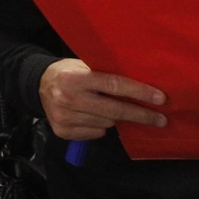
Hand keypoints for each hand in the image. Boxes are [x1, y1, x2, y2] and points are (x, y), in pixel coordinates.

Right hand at [39, 58, 165, 140]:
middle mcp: (68, 98)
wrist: (37, 84)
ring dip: (115, 118)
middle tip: (160, 119)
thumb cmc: (68, 72)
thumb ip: (106, 74)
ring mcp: (64, 117)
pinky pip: (95, 133)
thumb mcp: (84, 65)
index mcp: (75, 78)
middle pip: (114, 110)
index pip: (114, 85)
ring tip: (113, 110)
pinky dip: (100, 127)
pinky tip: (95, 117)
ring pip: (106, 124)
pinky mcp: (62, 131)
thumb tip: (142, 85)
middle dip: (140, 115)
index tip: (160, 98)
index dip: (139, 92)